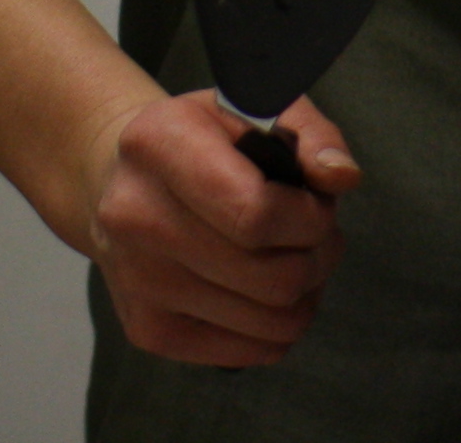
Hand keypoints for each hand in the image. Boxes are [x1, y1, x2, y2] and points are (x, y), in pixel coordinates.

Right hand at [74, 88, 357, 368]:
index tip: (318, 205)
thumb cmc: (203, 139)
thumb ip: (312, 135)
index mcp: (160, 145)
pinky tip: (267, 289)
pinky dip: (277, 327)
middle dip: (317, 257)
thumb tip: (342, 178)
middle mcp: (135, 216)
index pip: (256, 215)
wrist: (118, 179)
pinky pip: (249, 352)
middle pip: (270, 277)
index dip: (310, 219)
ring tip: (294, 257)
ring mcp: (137, 281)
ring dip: (304, 293)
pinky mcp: (146, 330)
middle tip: (314, 235)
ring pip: (268, 322)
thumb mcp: (257, 107)